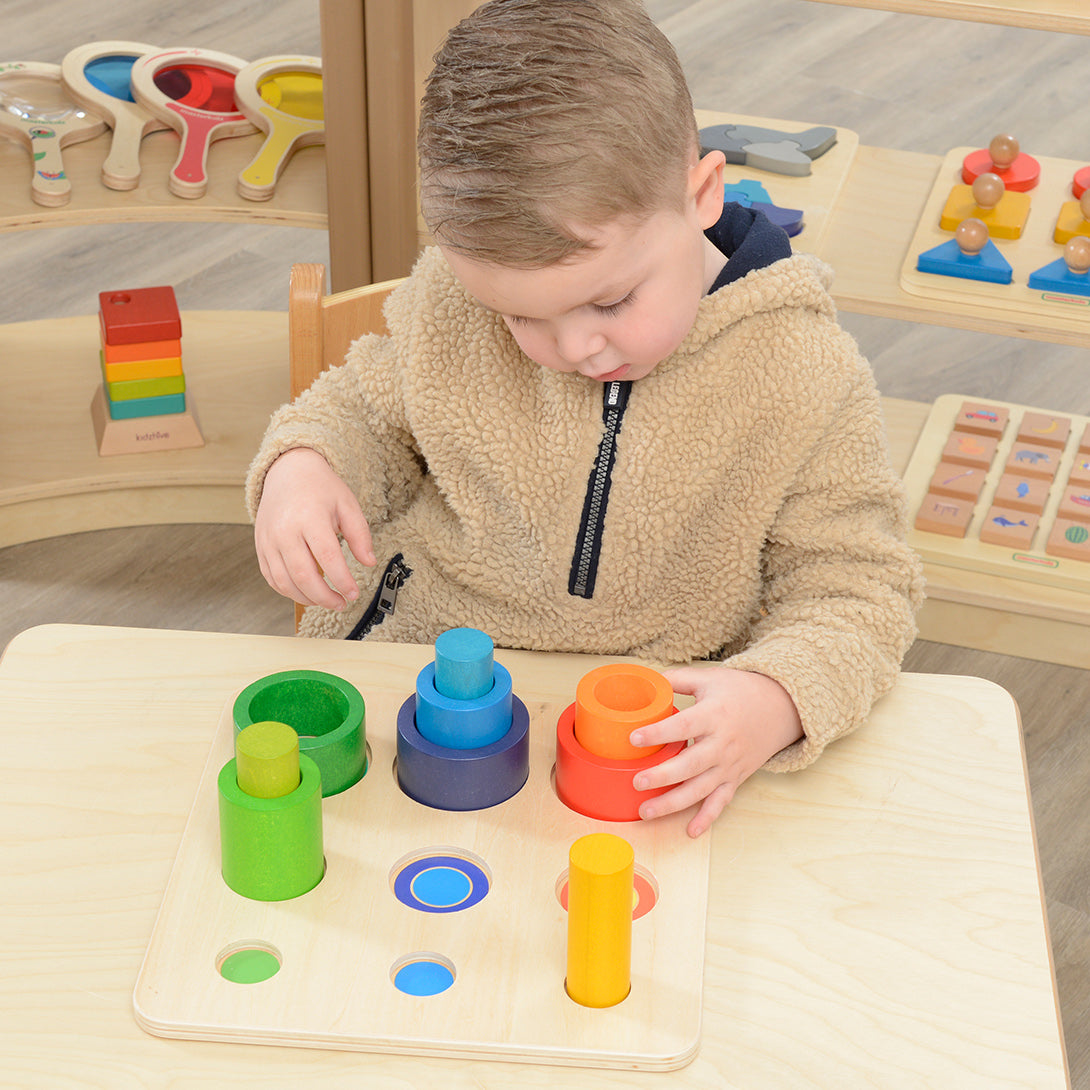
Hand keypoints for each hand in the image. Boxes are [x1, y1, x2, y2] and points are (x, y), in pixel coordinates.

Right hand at [254, 447, 375, 608]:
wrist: (288, 472)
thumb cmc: (320, 489)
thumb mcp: (347, 504)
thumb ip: (360, 535)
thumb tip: (369, 562)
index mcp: (309, 517)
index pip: (327, 557)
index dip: (342, 580)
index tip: (353, 593)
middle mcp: (285, 530)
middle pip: (303, 575)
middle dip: (324, 597)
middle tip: (341, 603)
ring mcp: (269, 540)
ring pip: (285, 581)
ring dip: (307, 598)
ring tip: (326, 601)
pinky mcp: (260, 547)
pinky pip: (272, 578)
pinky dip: (289, 591)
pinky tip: (306, 593)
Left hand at [629, 666, 803, 837]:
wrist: (780, 707)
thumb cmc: (740, 690)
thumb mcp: (709, 677)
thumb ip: (677, 679)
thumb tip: (645, 681)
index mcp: (714, 715)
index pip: (684, 725)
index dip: (659, 733)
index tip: (634, 738)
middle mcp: (722, 743)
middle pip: (691, 764)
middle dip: (663, 776)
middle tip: (637, 782)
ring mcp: (730, 764)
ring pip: (701, 789)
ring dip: (673, 803)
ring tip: (646, 811)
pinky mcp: (736, 778)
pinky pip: (721, 801)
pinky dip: (707, 818)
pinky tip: (690, 831)